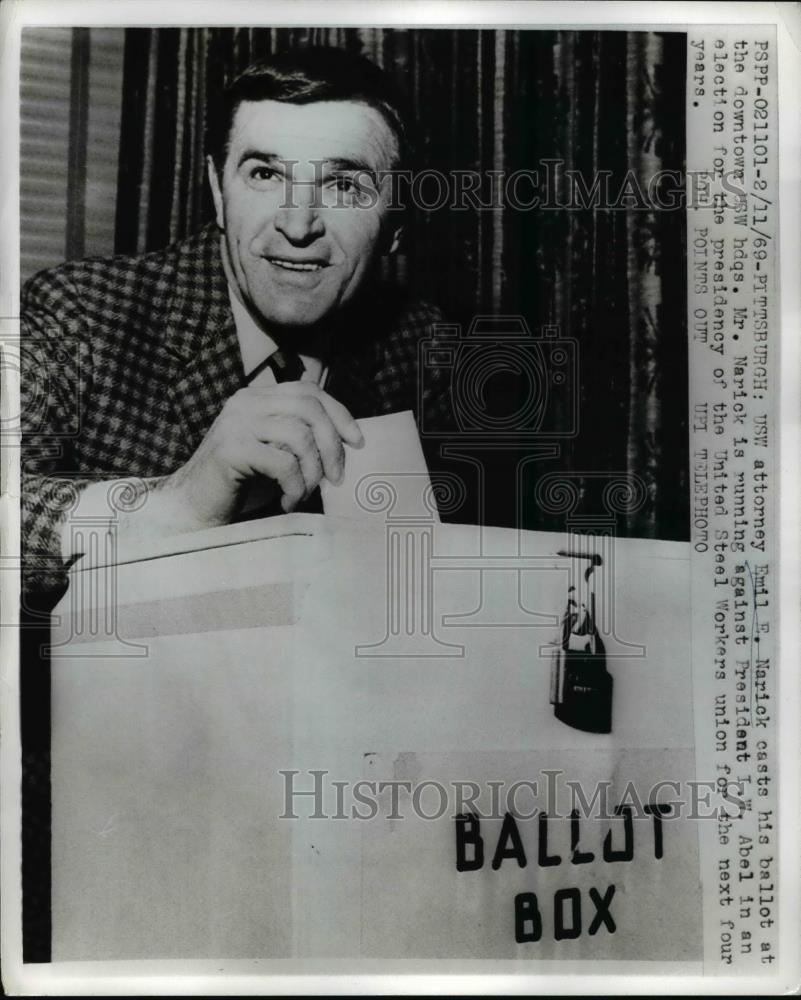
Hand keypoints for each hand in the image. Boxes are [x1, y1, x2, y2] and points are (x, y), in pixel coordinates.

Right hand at [163, 382, 363, 527]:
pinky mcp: (231, 449)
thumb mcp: (277, 454)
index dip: (339, 413)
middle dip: (333, 444)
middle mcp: (245, 403)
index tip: (358, 442)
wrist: (193, 507)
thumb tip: (347, 440)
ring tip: (304, 493)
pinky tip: (287, 503)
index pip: (309, 391)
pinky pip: (283, 463)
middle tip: (337, 477)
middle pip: (309, 408)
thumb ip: (301, 440)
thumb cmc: (240, 485)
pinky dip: (295, 487)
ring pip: (299, 435)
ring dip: (312, 471)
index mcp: (257, 398)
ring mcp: (236, 423)